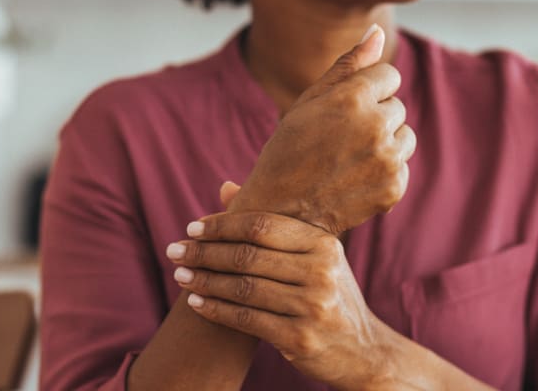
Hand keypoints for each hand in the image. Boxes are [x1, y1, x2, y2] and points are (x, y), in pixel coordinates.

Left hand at [164, 211, 408, 389]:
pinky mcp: (300, 338)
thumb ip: (271, 225)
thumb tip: (226, 188)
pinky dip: (216, 309)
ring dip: (205, 281)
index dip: (222, 225)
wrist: (362, 350)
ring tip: (180, 275)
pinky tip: (197, 302)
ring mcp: (313, 306)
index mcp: (324, 244)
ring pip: (243, 287)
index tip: (192, 228)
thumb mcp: (312, 256)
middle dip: (205, 252)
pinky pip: (246, 318)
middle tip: (174, 250)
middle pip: (248, 256)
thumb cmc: (329, 296)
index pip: (262, 226)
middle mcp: (322, 272)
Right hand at [229, 25, 416, 234]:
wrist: (282, 213)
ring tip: (350, 158)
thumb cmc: (289, 151)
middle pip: (397, 106)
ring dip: (385, 143)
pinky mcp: (394, 188)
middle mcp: (375, 125)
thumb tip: (378, 32)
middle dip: (375, 118)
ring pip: (405, 136)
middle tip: (340, 140)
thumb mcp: (310, 101)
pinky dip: (384, 173)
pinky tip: (355, 179)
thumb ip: (348, 65)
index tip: (346, 110)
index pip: (389, 76)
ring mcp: (387, 159)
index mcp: (352, 97)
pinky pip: (402, 167)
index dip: (367, 91)